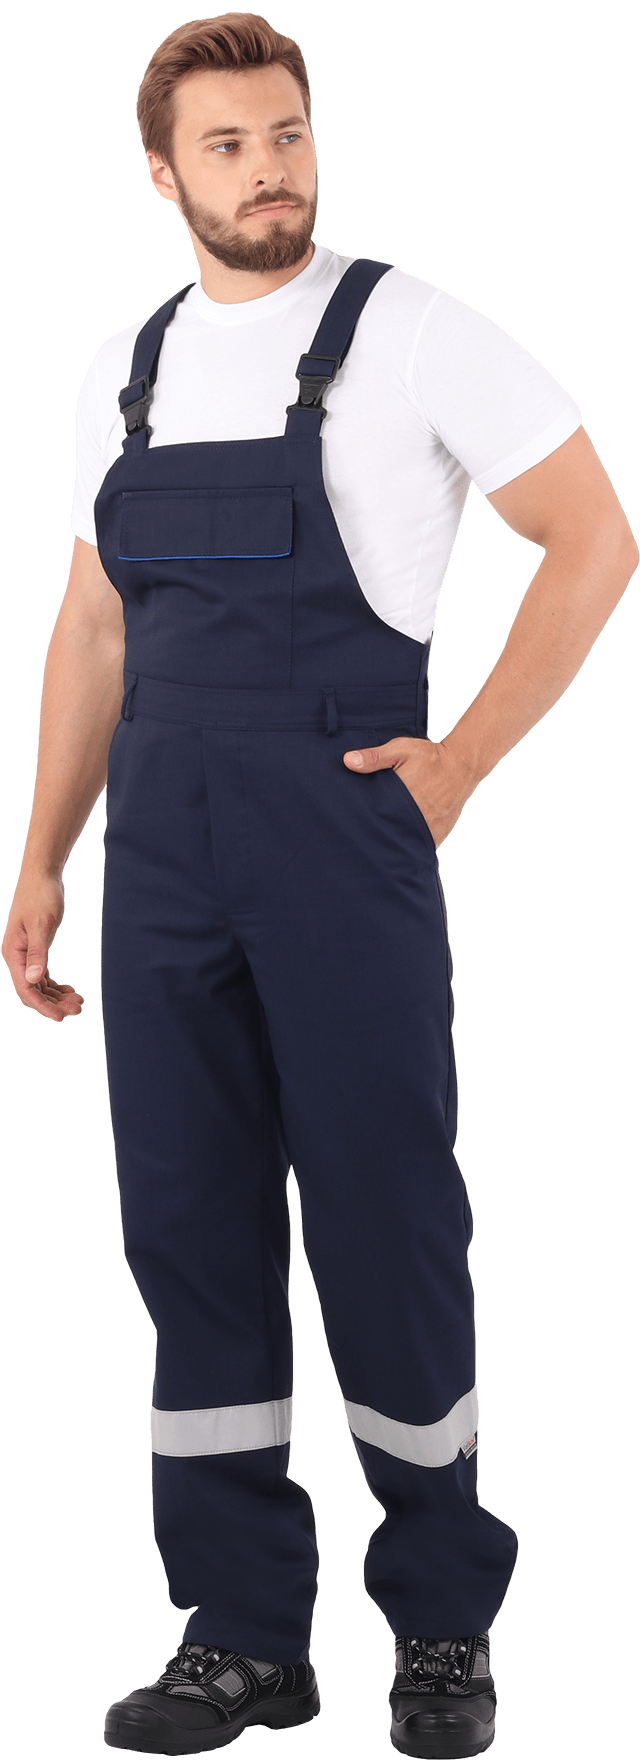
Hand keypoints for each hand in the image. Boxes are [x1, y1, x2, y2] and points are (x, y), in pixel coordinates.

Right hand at [1, 870, 83, 1021]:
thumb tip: (33, 980)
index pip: (25, 989)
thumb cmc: (40, 895)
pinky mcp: (35, 950)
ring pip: (39, 985)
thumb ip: (38, 953)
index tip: (61, 1017)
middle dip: (53, 1003)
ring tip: (78, 1002)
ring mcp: (25, 954)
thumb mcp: (42, 923)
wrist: (41, 875)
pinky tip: (71, 990)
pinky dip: (56, 985)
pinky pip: (43, 975)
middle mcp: (16, 957)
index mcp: (13, 953)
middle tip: (78, 1009)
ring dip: (57, 996)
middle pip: (33, 990)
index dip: (42, 1006)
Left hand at [343, 736, 476, 849]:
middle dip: (380, 838)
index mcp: (404, 802)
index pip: (379, 823)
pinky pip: (422, 845)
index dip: (367, 828)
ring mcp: (431, 829)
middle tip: (366, 840)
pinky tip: (402, 842)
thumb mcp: (400, 750)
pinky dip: (413, 844)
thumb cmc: (429, 757)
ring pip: (408, 844)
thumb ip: (374, 757)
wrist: (462, 764)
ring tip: (384, 843)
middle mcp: (418, 820)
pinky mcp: (439, 833)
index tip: (356, 830)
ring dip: (398, 843)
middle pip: (393, 837)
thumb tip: (348, 761)